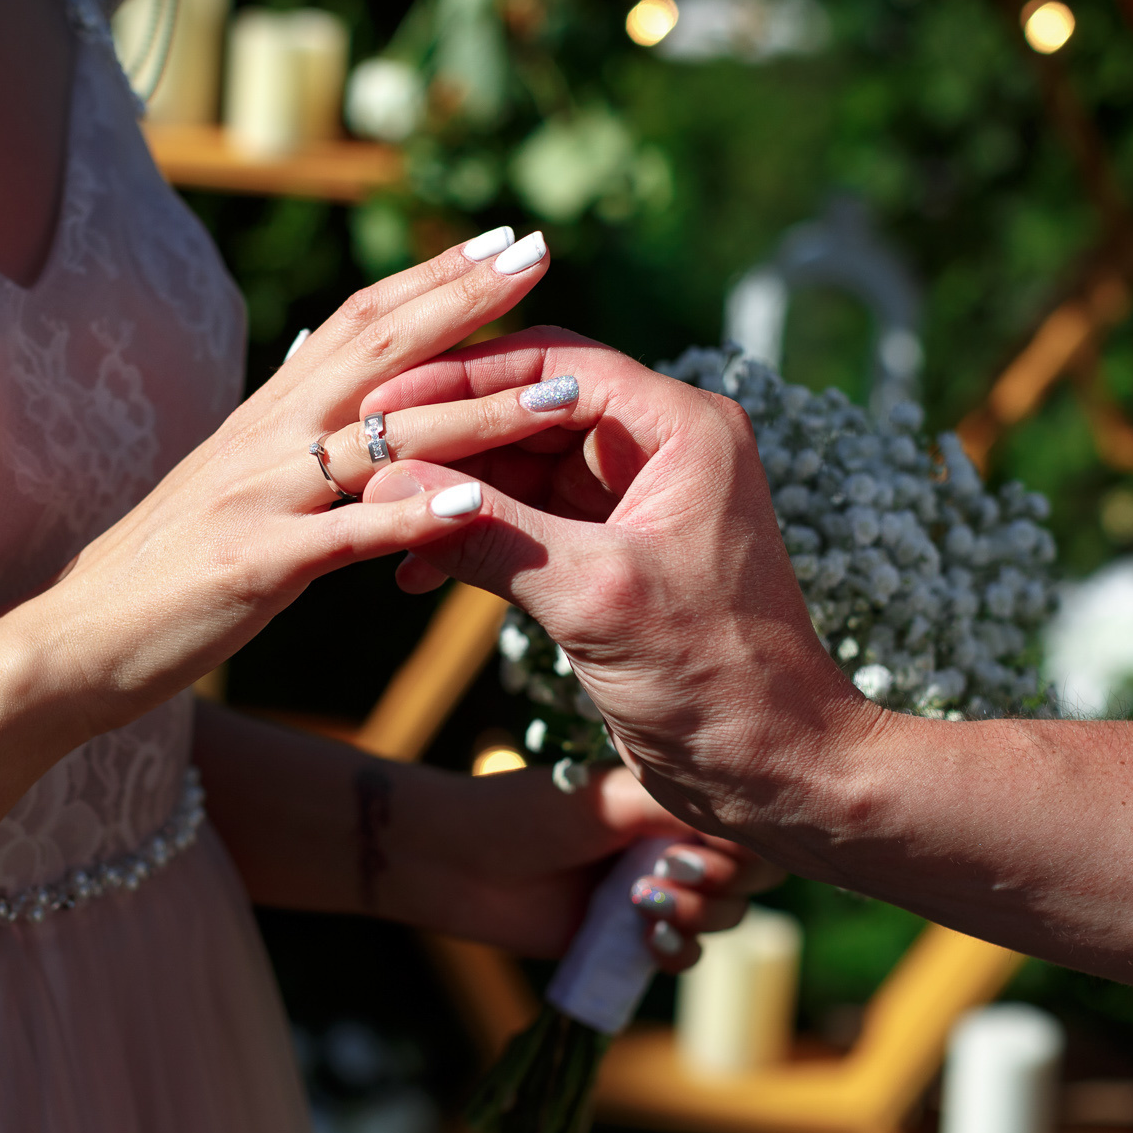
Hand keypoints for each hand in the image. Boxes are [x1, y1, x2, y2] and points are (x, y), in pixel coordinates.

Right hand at [19, 232, 592, 733]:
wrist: (73, 640)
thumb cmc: (166, 569)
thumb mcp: (237, 486)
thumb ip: (291, 441)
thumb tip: (341, 395)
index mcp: (270, 414)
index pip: (361, 321)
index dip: (432, 277)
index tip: (503, 241)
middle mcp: (267, 435)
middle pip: (381, 348)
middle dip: (467, 298)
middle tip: (541, 252)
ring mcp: (262, 494)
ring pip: (385, 437)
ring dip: (479, 412)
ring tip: (560, 394)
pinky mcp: (257, 562)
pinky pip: (347, 534)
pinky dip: (412, 515)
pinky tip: (478, 506)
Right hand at [356, 329, 877, 843]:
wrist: (772, 769)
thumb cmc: (715, 680)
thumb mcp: (593, 597)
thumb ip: (490, 533)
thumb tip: (386, 484)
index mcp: (681, 429)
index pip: (556, 363)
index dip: (465, 374)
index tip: (386, 400)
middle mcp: (662, 449)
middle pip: (531, 407)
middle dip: (447, 434)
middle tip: (360, 452)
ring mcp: (637, 501)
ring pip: (521, 465)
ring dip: (452, 490)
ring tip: (374, 515)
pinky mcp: (613, 553)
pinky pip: (527, 518)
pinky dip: (474, 536)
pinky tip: (415, 568)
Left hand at [407, 763, 782, 970]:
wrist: (462, 863)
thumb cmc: (527, 814)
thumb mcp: (606, 797)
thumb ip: (675, 805)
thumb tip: (743, 814)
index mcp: (671, 798)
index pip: (748, 822)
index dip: (740, 844)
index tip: (690, 846)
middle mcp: (674, 842)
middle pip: (752, 875)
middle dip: (723, 881)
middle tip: (665, 873)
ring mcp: (658, 892)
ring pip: (725, 916)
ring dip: (699, 916)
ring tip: (642, 904)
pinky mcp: (633, 940)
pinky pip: (686, 954)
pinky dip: (679, 951)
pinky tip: (646, 941)